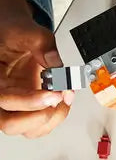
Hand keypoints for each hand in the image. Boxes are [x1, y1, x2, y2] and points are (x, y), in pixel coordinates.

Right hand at [0, 0, 72, 136]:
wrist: (14, 33)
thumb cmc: (12, 32)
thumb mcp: (25, 31)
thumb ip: (41, 44)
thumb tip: (55, 62)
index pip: (3, 99)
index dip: (28, 102)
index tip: (52, 95)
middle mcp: (1, 94)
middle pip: (9, 124)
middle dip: (38, 116)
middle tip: (59, 99)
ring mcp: (15, 102)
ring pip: (26, 128)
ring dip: (50, 118)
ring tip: (65, 98)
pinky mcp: (29, 105)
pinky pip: (39, 123)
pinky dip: (55, 116)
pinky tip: (65, 99)